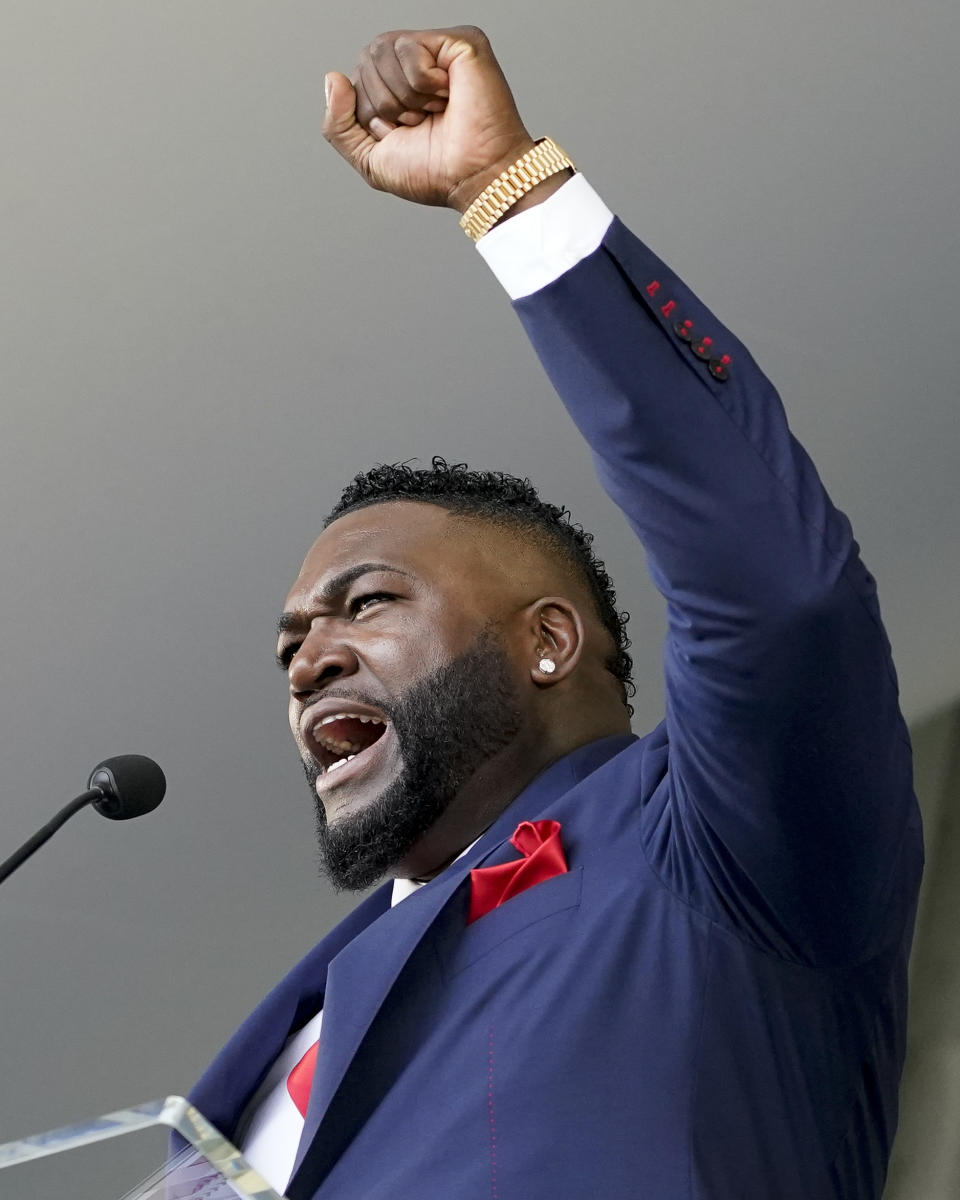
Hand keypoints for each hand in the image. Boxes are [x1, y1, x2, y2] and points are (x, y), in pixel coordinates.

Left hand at [323, 26, 535, 211]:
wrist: (472, 179)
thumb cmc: (435, 174)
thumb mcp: (370, 159)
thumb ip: (338, 125)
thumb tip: (333, 78)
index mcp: (396, 89)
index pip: (355, 81)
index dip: (371, 115)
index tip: (404, 134)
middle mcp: (415, 66)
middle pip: (364, 61)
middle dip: (386, 104)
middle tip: (423, 122)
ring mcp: (437, 51)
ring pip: (381, 51)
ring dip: (406, 96)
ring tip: (437, 110)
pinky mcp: (458, 42)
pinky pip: (409, 48)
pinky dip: (423, 83)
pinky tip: (449, 96)